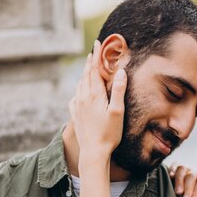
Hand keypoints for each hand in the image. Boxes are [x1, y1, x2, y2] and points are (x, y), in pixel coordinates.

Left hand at [69, 41, 127, 162]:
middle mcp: (83, 98)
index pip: (95, 70)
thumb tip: (120, 71)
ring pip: (79, 85)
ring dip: (84, 74)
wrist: (93, 152)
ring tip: (87, 68)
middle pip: (86, 75)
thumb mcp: (117, 112)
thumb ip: (118, 91)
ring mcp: (78, 107)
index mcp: (94, 95)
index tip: (98, 43)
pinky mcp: (75, 116)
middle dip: (89, 62)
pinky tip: (79, 92)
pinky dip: (78, 89)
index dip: (96, 56)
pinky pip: (75, 97)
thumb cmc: (109, 134)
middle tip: (93, 52)